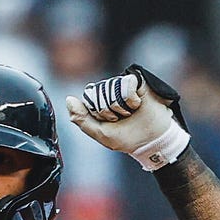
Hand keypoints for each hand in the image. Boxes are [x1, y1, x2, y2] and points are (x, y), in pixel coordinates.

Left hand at [66, 67, 190, 169]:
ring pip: (112, 89)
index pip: (90, 98)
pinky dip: (131, 100)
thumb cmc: (126, 137)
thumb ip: (82, 119)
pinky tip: (137, 105)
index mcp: (99, 102)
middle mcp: (109, 91)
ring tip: (130, 112)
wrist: (151, 139)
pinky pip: (126, 84)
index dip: (99, 113)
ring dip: (122, 106)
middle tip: (122, 118)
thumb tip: (68, 100)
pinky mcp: (136, 80)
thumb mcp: (100, 132)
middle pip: (100, 93)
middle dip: (110, 111)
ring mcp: (122, 84)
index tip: (110, 122)